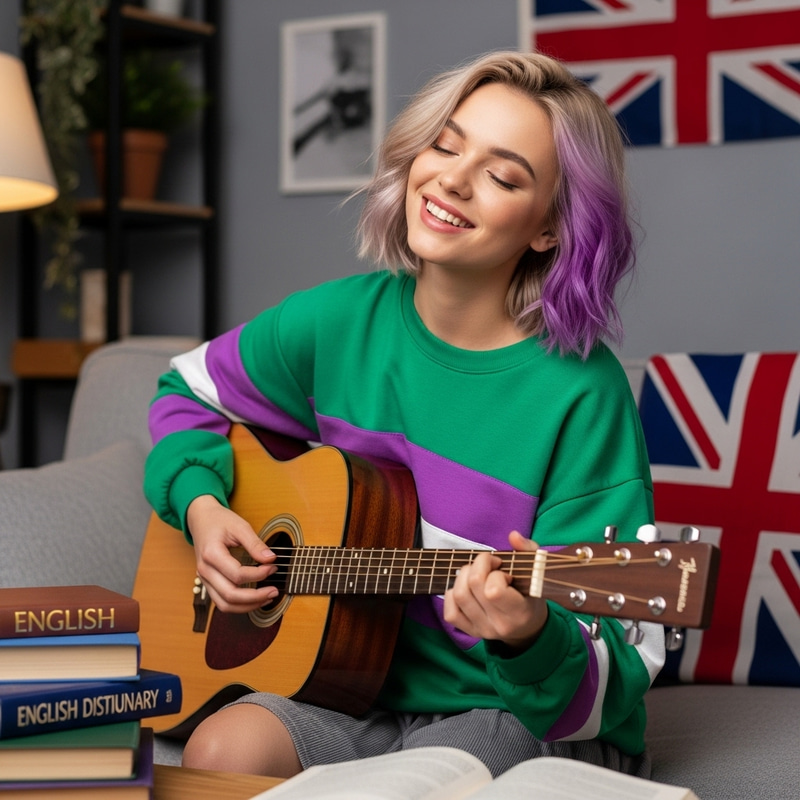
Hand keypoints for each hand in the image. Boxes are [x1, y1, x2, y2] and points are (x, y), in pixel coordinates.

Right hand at [186, 495, 278, 613]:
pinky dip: (239, 605)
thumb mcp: (240, 526)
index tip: (273, 567)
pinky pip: (222, 601)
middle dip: (255, 597)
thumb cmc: (219, 521)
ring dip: (247, 606)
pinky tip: (254, 599)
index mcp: (211, 554)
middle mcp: (204, 570)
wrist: (201, 519)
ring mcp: (204, 579)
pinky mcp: (208, 583)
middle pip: (230, 595)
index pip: (237, 574)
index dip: (258, 574)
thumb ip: (255, 544)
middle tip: (274, 591)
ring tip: (267, 598)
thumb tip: (271, 559)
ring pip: (224, 604)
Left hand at [443, 530, 548, 653]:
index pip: (493, 591)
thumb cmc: (531, 595)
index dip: (494, 573)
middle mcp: (498, 625)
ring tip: (478, 574)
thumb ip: (528, 549)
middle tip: (490, 565)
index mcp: (518, 612)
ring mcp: (482, 629)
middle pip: (473, 586)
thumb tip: (513, 535)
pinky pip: (450, 612)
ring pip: (459, 595)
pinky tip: (467, 588)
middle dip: (479, 565)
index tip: (503, 570)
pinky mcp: (470, 631)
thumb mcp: (537, 573)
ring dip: (464, 576)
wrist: (528, 627)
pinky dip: (452, 594)